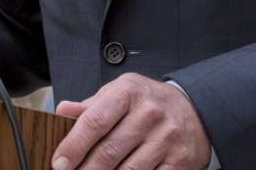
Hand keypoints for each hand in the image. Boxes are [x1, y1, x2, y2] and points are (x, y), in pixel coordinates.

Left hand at [51, 74, 210, 169]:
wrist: (197, 110)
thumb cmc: (148, 102)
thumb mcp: (120, 92)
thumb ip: (91, 105)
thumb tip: (62, 111)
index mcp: (129, 92)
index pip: (95, 121)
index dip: (74, 145)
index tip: (59, 163)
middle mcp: (149, 114)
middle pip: (109, 151)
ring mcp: (166, 139)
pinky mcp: (178, 161)